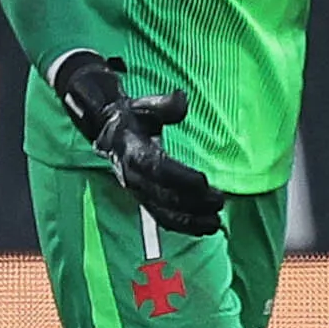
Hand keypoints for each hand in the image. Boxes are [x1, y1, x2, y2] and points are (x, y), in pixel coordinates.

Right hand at [49, 52, 223, 236]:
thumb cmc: (132, 118)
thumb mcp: (145, 105)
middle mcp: (133, 176)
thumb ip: (164, 105)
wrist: (109, 133)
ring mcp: (138, 192)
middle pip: (162, 196)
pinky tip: (205, 228)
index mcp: (132, 151)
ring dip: (190, 221)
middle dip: (192, 202)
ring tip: (215, 222)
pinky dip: (184, 227)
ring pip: (163, 213)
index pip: (156, 168)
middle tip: (219, 201)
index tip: (203, 181)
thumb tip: (181, 99)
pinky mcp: (146, 201)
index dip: (179, 177)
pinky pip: (163, 219)